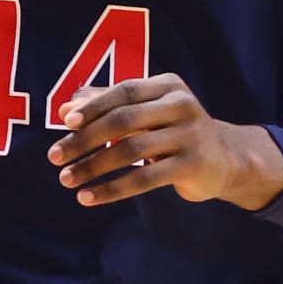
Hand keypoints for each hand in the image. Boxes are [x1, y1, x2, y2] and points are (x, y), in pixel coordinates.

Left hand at [46, 77, 282, 209]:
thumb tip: (65, 108)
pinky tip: (89, 198)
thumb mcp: (148, 112)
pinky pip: (144, 179)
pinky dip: (112, 189)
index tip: (65, 122)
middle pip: (124, 120)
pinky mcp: (192, 165)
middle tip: (54, 156)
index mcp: (168, 86)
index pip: (124, 91)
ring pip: (131, 150)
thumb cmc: (176, 132)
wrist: (227, 159)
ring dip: (93, 166)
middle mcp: (181, 105)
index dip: (93, 105)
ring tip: (67, 179)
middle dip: (84, 139)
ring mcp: (189, 135)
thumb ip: (109, 105)